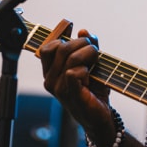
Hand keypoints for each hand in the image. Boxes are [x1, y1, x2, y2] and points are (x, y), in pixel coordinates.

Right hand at [39, 29, 116, 145]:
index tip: (73, 30)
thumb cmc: (93, 91)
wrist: (100, 116)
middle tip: (93, 48)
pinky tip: (89, 76)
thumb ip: (87, 46)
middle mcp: (50, 80)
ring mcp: (59, 89)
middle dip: (80, 42)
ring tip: (95, 59)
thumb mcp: (91, 63)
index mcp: (50, 72)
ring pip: (70, 58)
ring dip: (88, 54)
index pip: (47, 48)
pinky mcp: (70, 94)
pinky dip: (85, 69)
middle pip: (60, 49)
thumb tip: (83, 31)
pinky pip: (73, 73)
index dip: (60, 36)